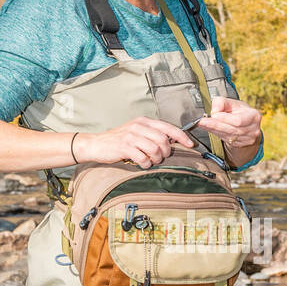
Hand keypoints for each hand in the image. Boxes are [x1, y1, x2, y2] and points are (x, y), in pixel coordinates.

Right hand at [75, 117, 194, 168]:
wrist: (96, 144)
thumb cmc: (118, 140)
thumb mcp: (136, 132)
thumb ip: (152, 134)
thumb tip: (171, 141)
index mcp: (144, 121)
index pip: (168, 127)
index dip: (182, 136)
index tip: (190, 144)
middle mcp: (138, 126)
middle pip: (163, 140)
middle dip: (166, 152)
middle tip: (160, 157)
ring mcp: (131, 136)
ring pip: (155, 150)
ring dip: (156, 159)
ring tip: (150, 161)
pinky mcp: (124, 147)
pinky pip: (143, 158)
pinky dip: (145, 164)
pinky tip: (142, 163)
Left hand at [196, 96, 261, 149]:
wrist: (246, 124)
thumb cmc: (239, 111)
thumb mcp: (232, 102)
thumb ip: (222, 102)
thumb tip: (215, 110)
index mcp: (254, 116)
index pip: (238, 120)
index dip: (225, 118)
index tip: (214, 114)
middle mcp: (253, 130)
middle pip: (232, 129)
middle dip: (215, 125)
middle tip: (202, 121)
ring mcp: (247, 139)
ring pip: (227, 135)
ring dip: (213, 129)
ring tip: (202, 124)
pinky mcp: (240, 145)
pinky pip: (225, 139)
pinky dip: (215, 133)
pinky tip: (208, 128)